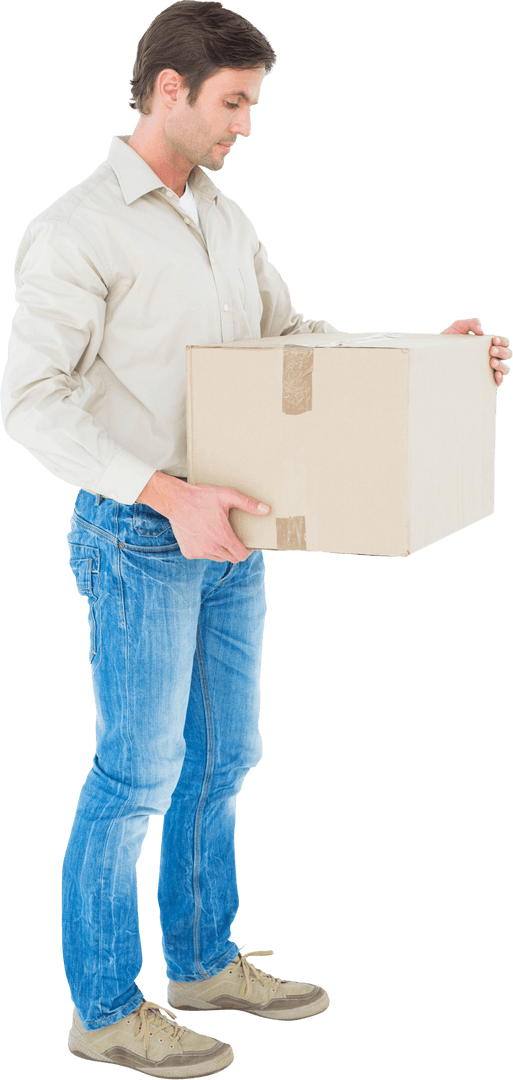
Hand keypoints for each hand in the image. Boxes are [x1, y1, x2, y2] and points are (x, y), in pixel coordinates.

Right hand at [136, 471, 269, 561]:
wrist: (175, 501)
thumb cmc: (202, 497)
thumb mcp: (227, 496)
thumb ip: (248, 504)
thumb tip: (267, 510)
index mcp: (223, 537)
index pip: (241, 555)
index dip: (245, 550)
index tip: (244, 544)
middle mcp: (212, 548)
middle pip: (230, 558)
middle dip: (233, 549)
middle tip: (229, 536)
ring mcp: (199, 552)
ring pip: (216, 557)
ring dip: (219, 550)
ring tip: (215, 534)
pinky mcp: (189, 552)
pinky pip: (202, 555)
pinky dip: (204, 548)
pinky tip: (202, 535)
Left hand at [441, 317, 510, 385]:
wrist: (435, 356)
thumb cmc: (449, 341)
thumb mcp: (459, 327)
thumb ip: (471, 323)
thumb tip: (481, 332)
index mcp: (489, 345)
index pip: (504, 343)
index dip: (503, 341)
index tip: (494, 340)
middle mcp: (492, 357)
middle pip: (507, 354)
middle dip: (502, 351)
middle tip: (491, 350)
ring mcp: (488, 370)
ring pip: (505, 369)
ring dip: (502, 365)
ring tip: (491, 361)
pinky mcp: (483, 381)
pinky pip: (497, 382)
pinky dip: (500, 378)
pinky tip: (496, 375)